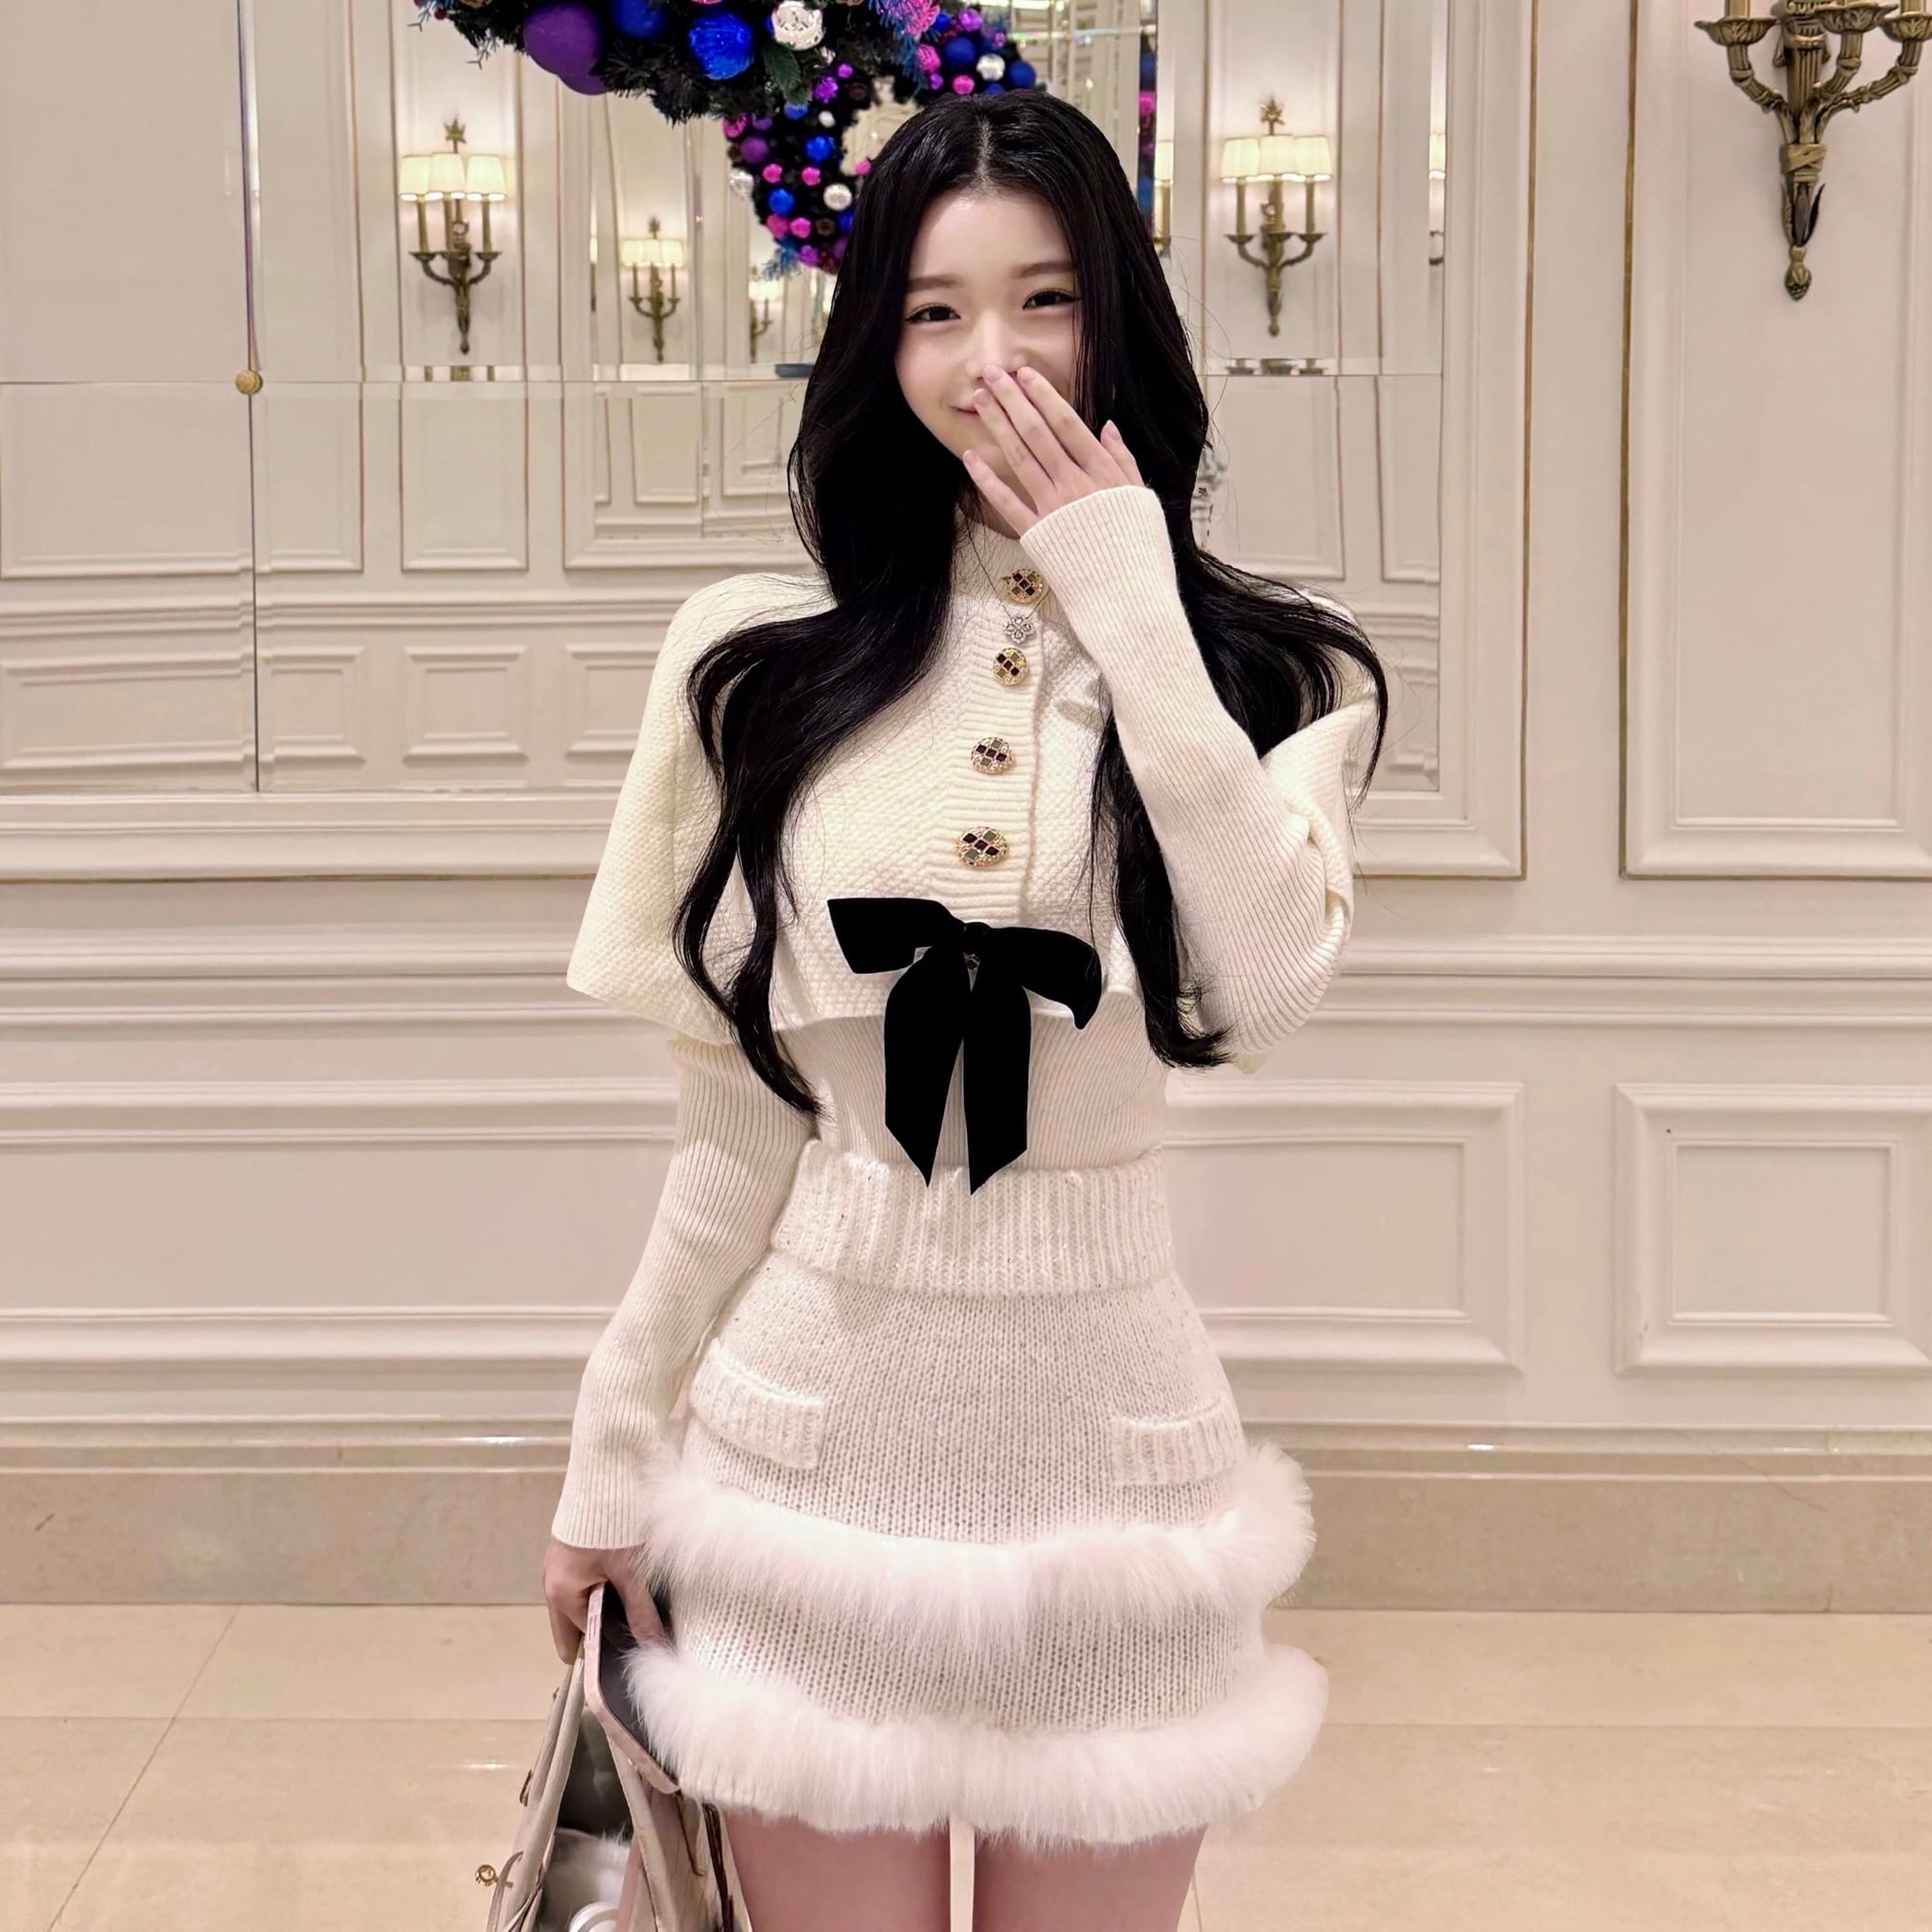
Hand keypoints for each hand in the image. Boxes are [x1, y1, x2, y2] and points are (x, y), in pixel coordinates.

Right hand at [543, 1535, 667, 1663]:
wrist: (604, 1479)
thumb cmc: (612, 1525)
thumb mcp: (629, 1572)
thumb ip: (641, 1612)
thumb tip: (654, 1646)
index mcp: (561, 1594)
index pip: (582, 1638)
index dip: (607, 1648)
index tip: (631, 1654)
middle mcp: (551, 1584)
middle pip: (573, 1625)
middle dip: (601, 1632)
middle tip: (633, 1635)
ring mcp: (557, 1567)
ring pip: (579, 1603)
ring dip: (602, 1609)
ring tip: (633, 1610)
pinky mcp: (568, 1552)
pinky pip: (580, 1583)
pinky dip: (599, 1590)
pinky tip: (623, 1585)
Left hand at [962, 365, 1142, 535]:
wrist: (1129, 596)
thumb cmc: (1141, 550)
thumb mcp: (1142, 499)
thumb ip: (1123, 461)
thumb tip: (1108, 426)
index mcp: (1102, 473)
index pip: (1068, 424)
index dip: (1044, 396)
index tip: (1025, 374)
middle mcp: (1074, 485)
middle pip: (1038, 434)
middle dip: (1013, 400)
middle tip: (992, 374)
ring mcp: (1052, 510)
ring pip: (1020, 459)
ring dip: (997, 426)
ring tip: (980, 400)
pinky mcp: (1036, 535)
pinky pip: (1007, 502)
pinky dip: (987, 479)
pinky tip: (971, 457)